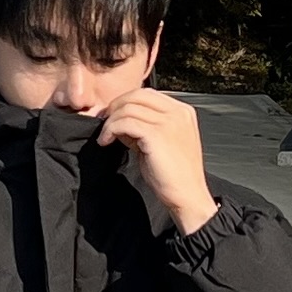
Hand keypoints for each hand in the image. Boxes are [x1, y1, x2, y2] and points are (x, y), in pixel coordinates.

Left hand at [97, 87, 217, 233]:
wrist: (188, 196)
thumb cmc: (175, 176)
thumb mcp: (161, 143)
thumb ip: (145, 128)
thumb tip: (120, 121)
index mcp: (182, 112)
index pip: (147, 94)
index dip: (126, 102)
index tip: (112, 116)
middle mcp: (178, 112)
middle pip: (137, 95)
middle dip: (116, 107)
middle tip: (103, 123)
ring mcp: (169, 122)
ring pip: (128, 108)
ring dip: (111, 121)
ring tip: (105, 137)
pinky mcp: (157, 134)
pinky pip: (125, 122)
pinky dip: (110, 130)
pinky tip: (106, 142)